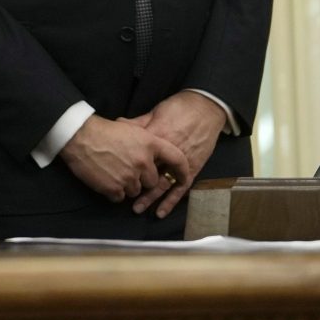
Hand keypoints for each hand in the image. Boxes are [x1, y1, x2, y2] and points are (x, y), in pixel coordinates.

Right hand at [59, 115, 189, 206]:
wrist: (79, 136)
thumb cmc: (104, 130)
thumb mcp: (131, 128)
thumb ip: (147, 141)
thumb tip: (157, 152)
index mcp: (150, 144)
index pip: (177, 159)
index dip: (182, 171)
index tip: (182, 177)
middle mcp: (143, 162)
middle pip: (153, 181)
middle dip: (143, 179)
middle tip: (128, 170)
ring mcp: (129, 177)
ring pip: (136, 191)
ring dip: (127, 186)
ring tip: (113, 172)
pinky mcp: (114, 189)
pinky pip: (120, 197)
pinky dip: (113, 191)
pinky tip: (106, 179)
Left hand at [125, 91, 228, 217]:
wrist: (206, 108)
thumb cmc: (179, 107)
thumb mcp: (156, 112)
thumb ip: (139, 123)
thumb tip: (119, 124)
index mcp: (157, 137)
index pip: (138, 154)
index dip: (126, 163)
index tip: (113, 171)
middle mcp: (168, 153)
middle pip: (148, 172)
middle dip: (134, 184)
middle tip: (120, 194)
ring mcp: (181, 162)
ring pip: (162, 184)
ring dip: (150, 197)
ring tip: (137, 208)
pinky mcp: (193, 168)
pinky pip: (180, 188)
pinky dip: (171, 201)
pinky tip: (160, 212)